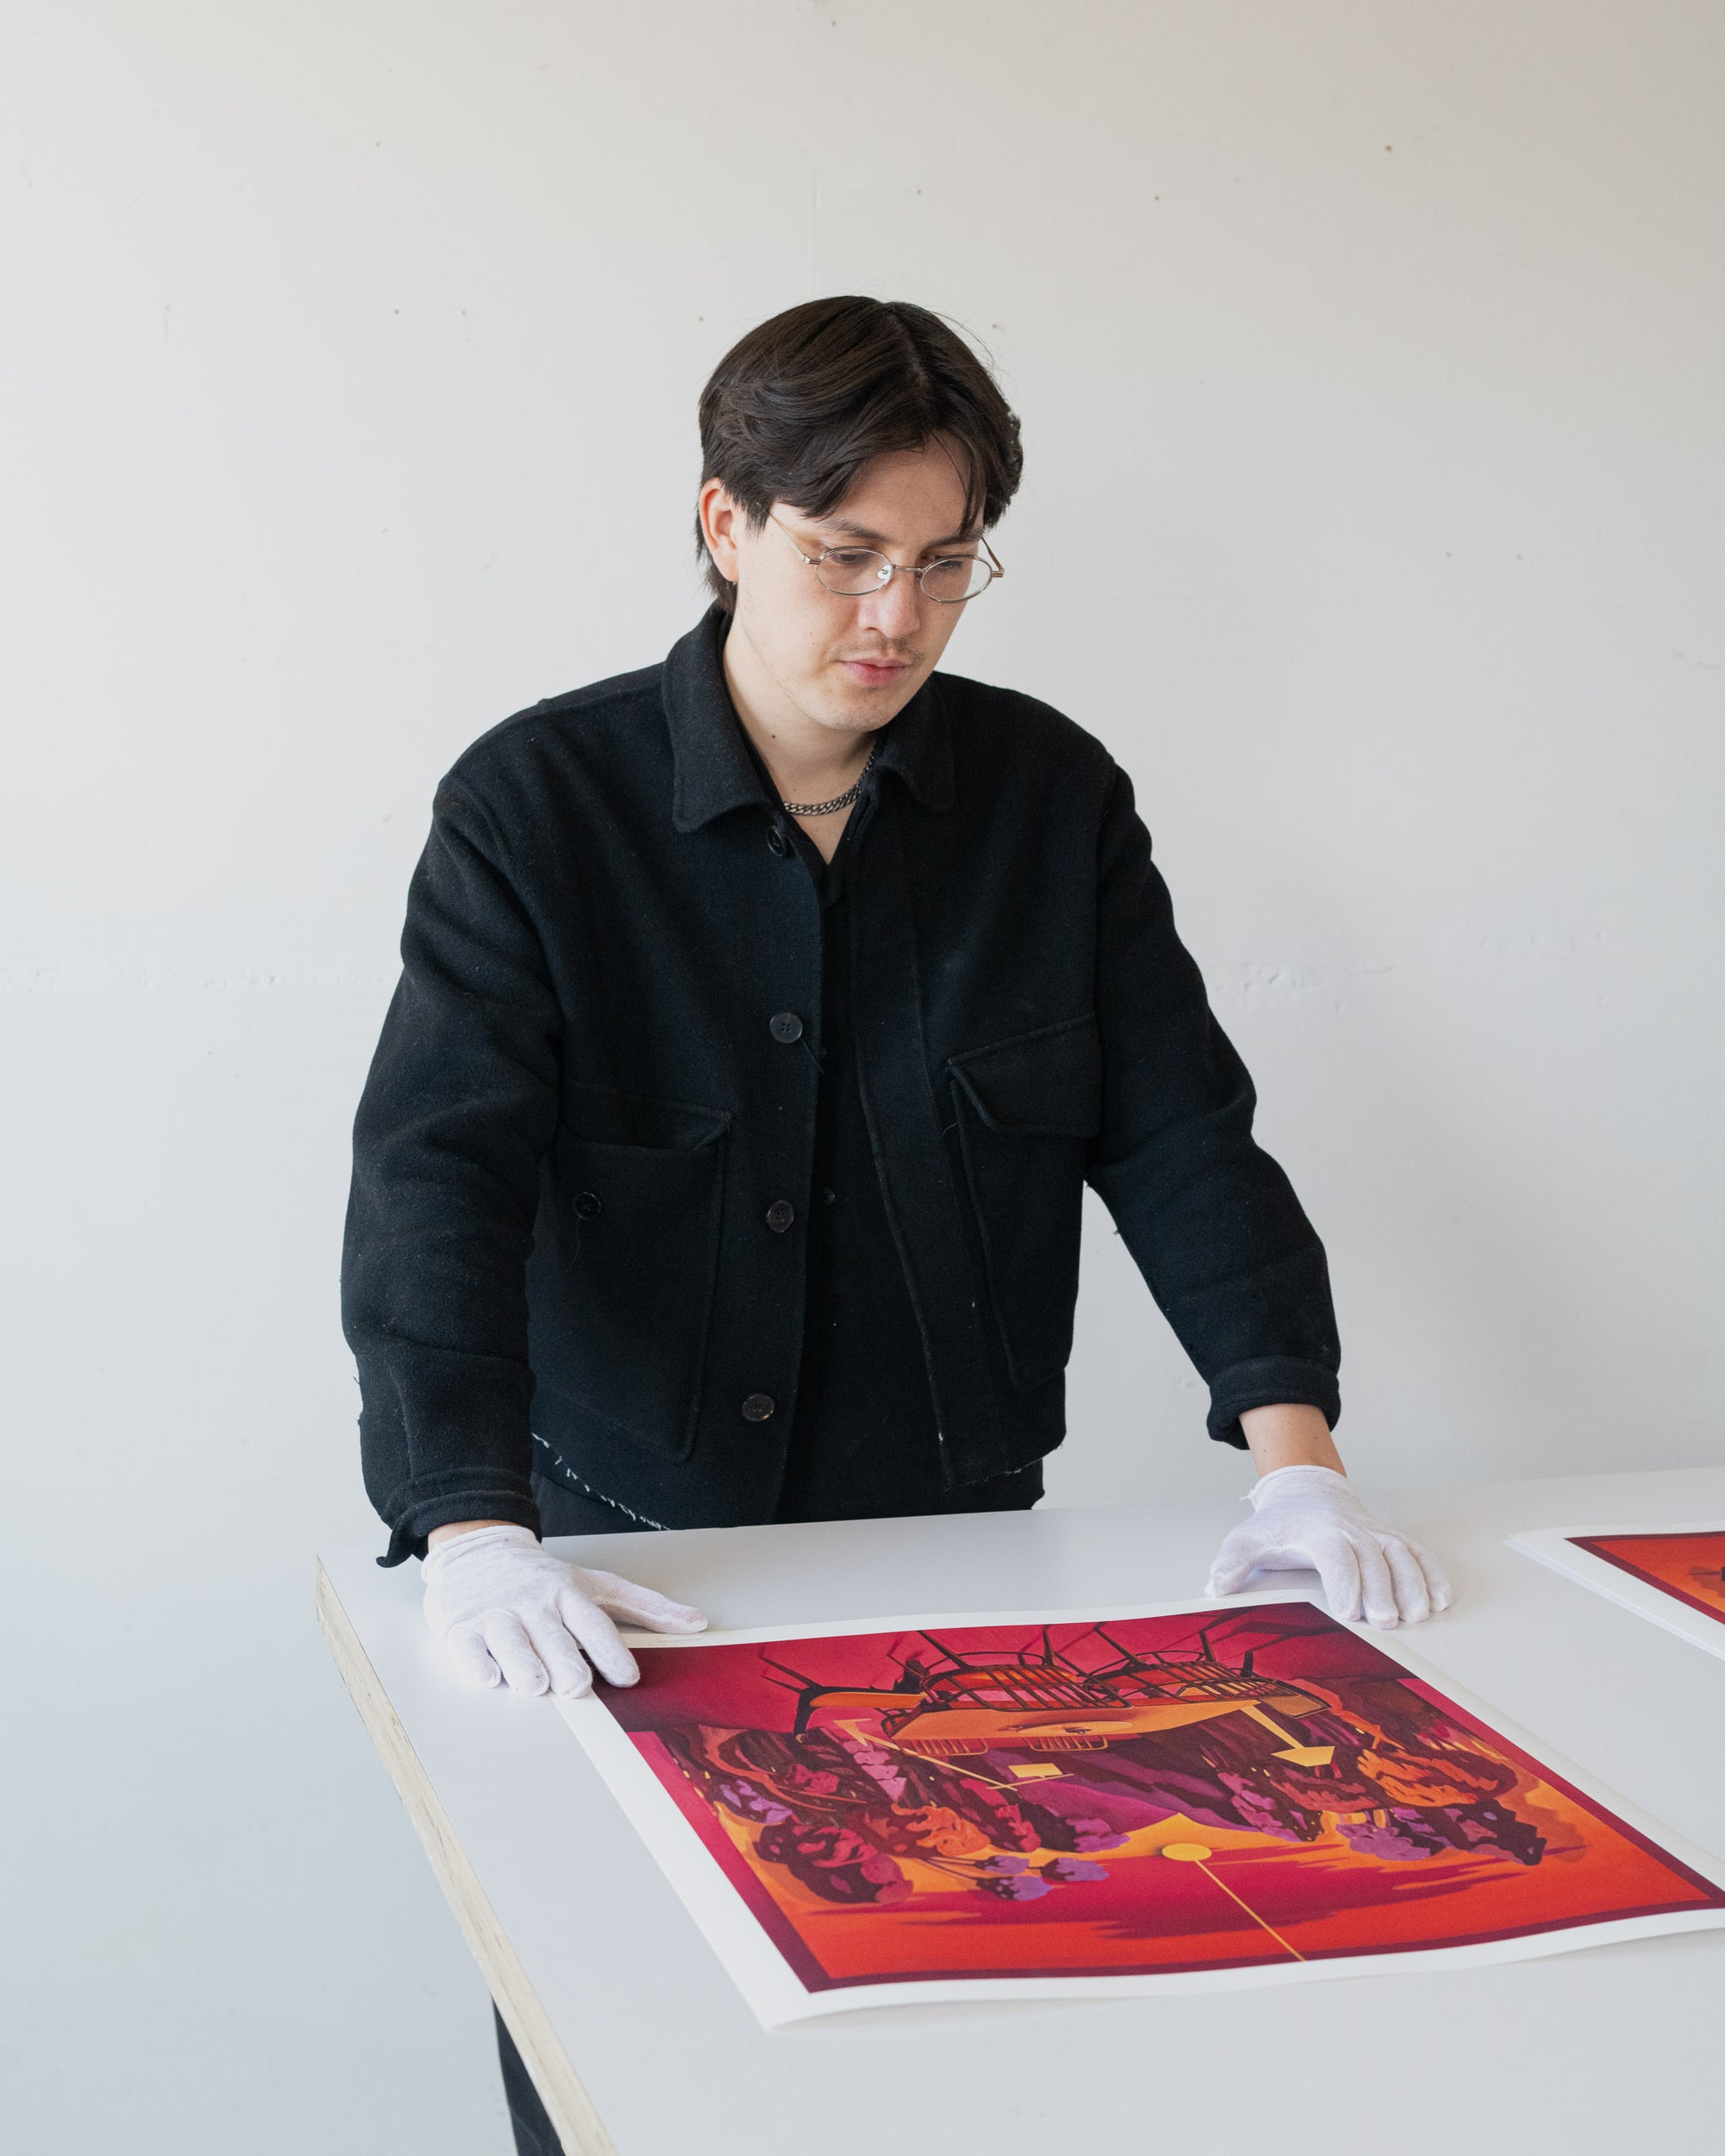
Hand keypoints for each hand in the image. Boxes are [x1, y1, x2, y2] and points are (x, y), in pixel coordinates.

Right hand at [420, 1524, 706, 1694]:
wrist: (480, 1550)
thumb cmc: (545, 1579)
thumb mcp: (597, 1585)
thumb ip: (646, 1607)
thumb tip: (698, 1623)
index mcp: (568, 1594)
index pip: (593, 1623)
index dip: (610, 1649)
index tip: (626, 1676)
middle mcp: (534, 1604)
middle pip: (552, 1637)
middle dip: (565, 1661)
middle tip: (576, 1686)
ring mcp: (496, 1615)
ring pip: (511, 1641)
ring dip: (523, 1664)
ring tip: (535, 1686)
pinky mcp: (460, 1627)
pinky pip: (468, 1647)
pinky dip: (476, 1662)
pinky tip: (487, 1675)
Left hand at [1205, 1464, 1451, 1627]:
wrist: (1306, 1492)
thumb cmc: (1278, 1525)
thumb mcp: (1247, 1539)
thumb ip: (1231, 1562)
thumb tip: (1214, 1588)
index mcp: (1318, 1531)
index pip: (1335, 1553)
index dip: (1344, 1581)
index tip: (1348, 1611)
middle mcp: (1352, 1529)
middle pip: (1373, 1558)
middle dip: (1382, 1590)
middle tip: (1386, 1622)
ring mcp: (1375, 1533)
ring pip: (1401, 1554)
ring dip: (1413, 1584)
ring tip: (1418, 1615)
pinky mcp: (1391, 1539)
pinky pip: (1417, 1553)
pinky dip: (1432, 1574)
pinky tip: (1441, 1599)